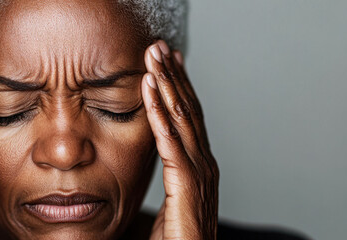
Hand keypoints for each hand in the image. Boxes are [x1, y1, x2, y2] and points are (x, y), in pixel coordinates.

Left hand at [142, 40, 219, 239]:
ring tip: (154, 59)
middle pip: (188, 112)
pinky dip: (161, 117)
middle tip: (159, 48)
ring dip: (167, 86)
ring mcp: (199, 176)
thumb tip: (142, 160)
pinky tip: (151, 95)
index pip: (188, 119)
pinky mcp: (188, 189)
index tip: (166, 63)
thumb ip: (164, 178)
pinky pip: (172, 146)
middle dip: (173, 77)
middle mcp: (204, 166)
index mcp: (198, 167)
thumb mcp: (167, 202)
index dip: (177, 89)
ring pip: (182, 121)